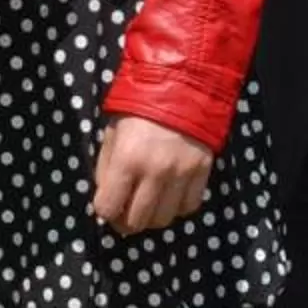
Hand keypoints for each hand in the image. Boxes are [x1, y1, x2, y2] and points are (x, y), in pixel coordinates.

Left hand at [92, 116, 214, 236]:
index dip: (105, 210)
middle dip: (127, 220)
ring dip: (153, 216)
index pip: (108, 208)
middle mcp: (154, 172)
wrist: (182, 85)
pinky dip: (178, 207)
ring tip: (149, 202)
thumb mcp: (112, 133)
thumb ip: (106, 168)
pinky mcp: (202, 172)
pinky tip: (171, 194)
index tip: (109, 203)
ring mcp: (181, 174)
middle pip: (137, 222)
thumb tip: (107, 198)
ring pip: (164, 220)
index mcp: (126, 159)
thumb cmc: (139, 108)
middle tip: (127, 209)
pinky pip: (189, 207)